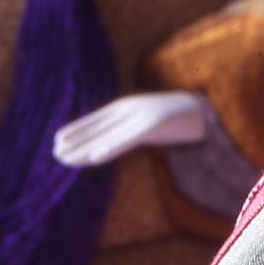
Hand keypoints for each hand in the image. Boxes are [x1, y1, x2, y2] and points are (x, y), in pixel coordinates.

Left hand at [53, 90, 213, 168]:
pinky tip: (97, 156)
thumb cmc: (179, 117)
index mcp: (130, 106)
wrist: (209, 109)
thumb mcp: (151, 121)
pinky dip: (112, 146)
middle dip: (76, 141)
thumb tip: (115, 138)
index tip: (57, 140)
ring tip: (66, 158)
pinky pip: (129, 138)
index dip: (77, 129)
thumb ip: (134, 128)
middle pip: (98, 127)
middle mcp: (132, 109)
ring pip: (108, 134)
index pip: (97, 119)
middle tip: (54, 154)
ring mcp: (142, 115)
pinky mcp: (155, 123)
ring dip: (86, 147)